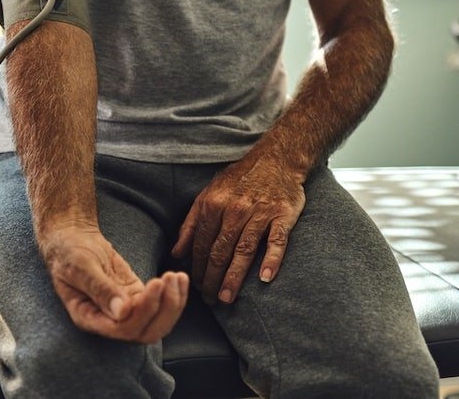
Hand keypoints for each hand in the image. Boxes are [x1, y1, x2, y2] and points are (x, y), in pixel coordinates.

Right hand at [39, 222, 188, 343]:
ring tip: (177, 277)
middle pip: (145, 332)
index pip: (123, 329)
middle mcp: (108, 321)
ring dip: (173, 303)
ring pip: (157, 322)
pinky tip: (179, 277)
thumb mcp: (80, 266)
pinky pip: (159, 306)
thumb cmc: (69, 252)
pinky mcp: (136, 298)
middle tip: (168, 279)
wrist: (71, 239)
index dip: (144, 311)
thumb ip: (99, 289)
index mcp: (89, 318)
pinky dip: (174, 295)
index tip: (155, 283)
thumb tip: (122, 313)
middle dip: (164, 310)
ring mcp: (125, 311)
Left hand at [171, 153, 304, 304]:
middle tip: (209, 300)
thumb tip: (176, 252)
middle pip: (219, 251)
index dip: (196, 268)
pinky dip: (271, 260)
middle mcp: (234, 209)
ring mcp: (259, 212)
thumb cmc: (239, 180)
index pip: (200, 244)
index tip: (195, 286)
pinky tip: (264, 279)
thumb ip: (190, 224)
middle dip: (211, 278)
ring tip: (226, 297)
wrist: (276, 159)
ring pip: (243, 250)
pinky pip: (276, 241)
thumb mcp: (208, 194)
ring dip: (234, 277)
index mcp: (212, 204)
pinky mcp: (282, 215)